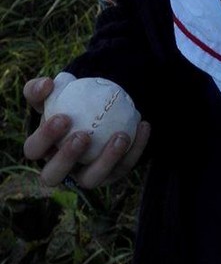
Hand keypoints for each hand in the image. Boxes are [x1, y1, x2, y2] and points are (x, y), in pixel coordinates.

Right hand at [23, 76, 150, 188]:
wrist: (98, 110)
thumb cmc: (70, 102)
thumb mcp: (54, 93)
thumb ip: (41, 88)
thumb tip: (46, 84)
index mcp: (42, 149)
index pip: (33, 150)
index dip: (45, 137)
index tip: (64, 117)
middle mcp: (60, 169)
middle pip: (53, 175)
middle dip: (67, 158)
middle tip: (83, 136)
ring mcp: (85, 175)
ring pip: (91, 179)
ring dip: (106, 160)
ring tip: (121, 137)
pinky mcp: (110, 176)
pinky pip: (124, 166)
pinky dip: (135, 148)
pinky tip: (143, 126)